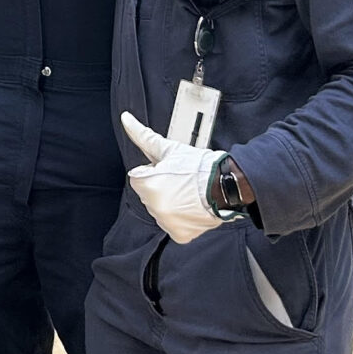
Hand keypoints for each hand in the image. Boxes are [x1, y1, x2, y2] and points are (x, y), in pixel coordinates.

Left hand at [121, 110, 227, 244]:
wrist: (226, 184)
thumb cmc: (200, 167)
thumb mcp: (169, 148)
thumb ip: (143, 136)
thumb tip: (126, 119)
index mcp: (147, 185)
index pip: (139, 177)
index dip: (155, 171)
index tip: (170, 170)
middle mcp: (154, 206)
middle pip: (147, 194)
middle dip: (160, 188)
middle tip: (180, 181)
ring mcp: (166, 222)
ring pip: (159, 210)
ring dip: (170, 203)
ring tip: (188, 193)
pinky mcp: (179, 234)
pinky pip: (172, 225)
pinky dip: (181, 219)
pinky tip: (191, 207)